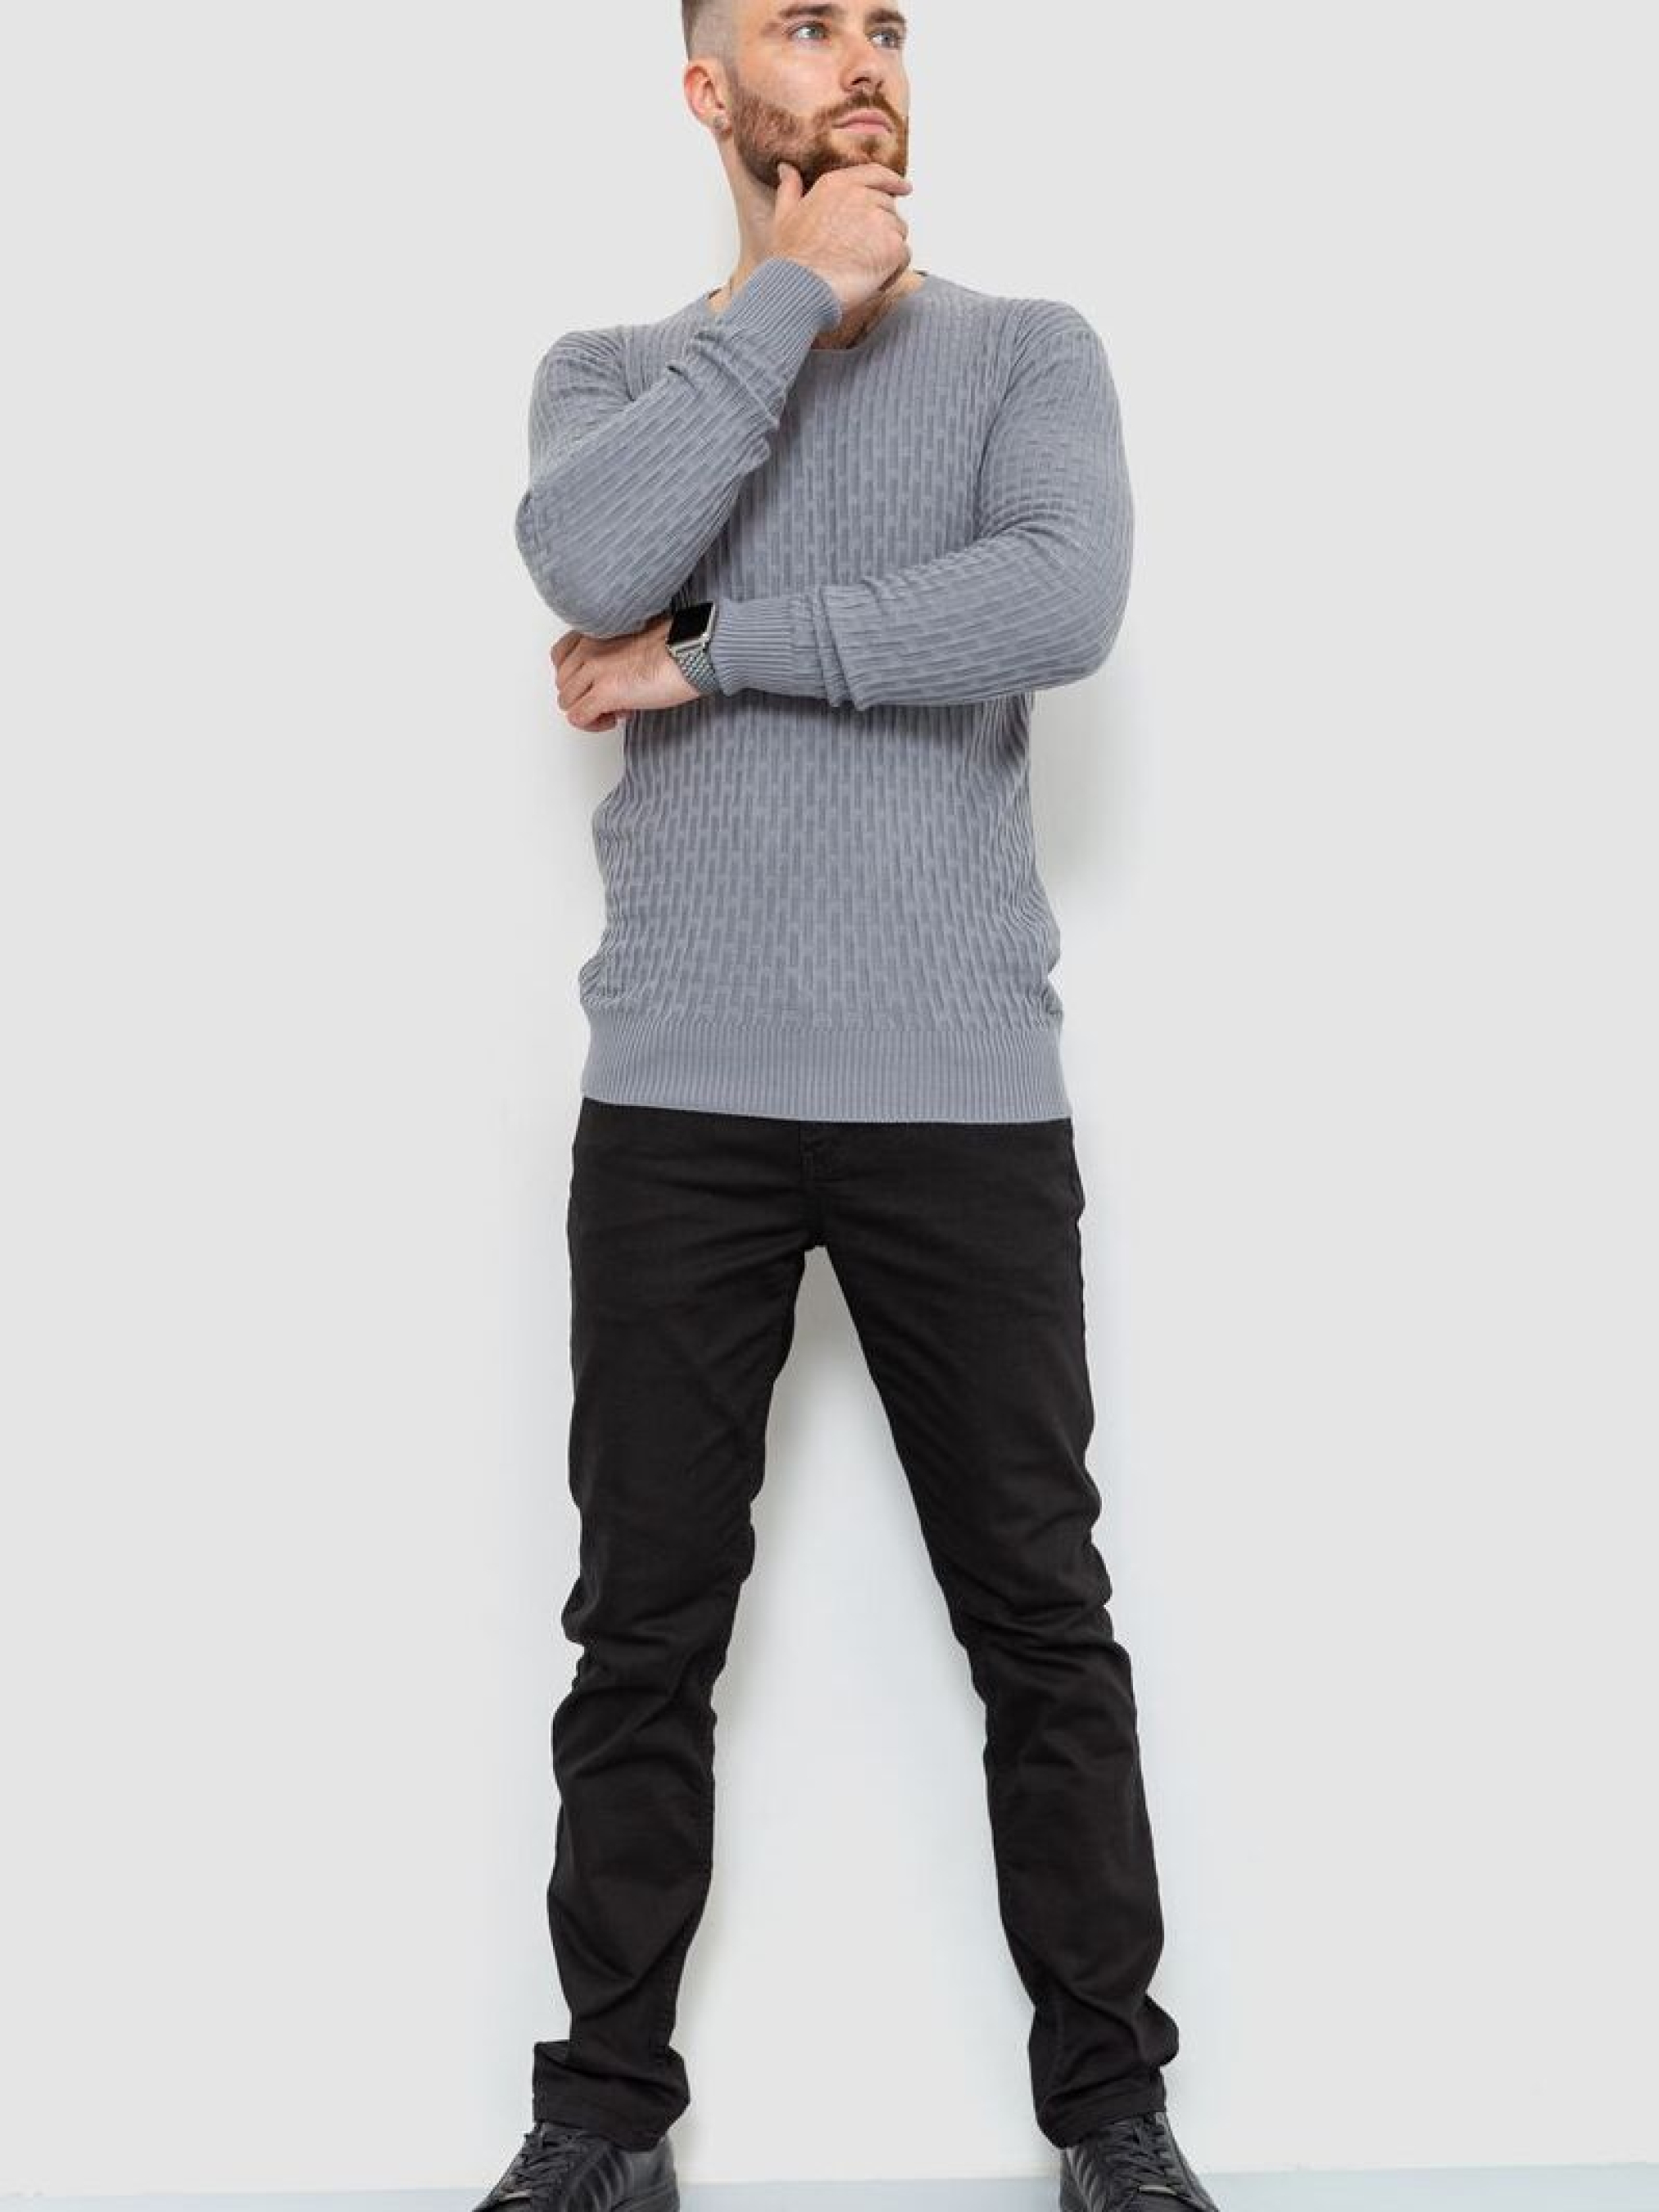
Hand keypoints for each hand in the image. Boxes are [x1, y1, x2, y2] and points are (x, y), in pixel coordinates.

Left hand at [550, 614, 699, 730]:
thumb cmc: (676, 644)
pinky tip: (614, 719)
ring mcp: (593, 670)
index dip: (576, 676)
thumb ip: (615, 650)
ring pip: (567, 701)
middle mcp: (588, 648)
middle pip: (562, 682)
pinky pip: (578, 717)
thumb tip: (614, 676)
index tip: (595, 683)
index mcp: (595, 631)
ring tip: (615, 711)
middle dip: (584, 695)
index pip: (560, 656)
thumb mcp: (635, 637)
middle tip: (611, 699)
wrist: (691, 651)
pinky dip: (593, 724)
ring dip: (588, 711)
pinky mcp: (604, 692)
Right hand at [770, 159, 912, 314]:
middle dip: (882, 230)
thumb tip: (786, 169)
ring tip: (863, 270)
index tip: (904, 188)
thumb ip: (790, 189)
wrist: (803, 287)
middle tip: (863, 255)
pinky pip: (904, 256)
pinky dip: (893, 271)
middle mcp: (862, 196)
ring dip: (887, 251)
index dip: (892, 181)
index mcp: (838, 184)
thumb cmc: (792, 258)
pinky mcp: (892, 246)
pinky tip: (873, 282)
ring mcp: (880, 220)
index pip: (875, 174)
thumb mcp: (784, 216)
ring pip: (898, 233)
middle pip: (889, 208)